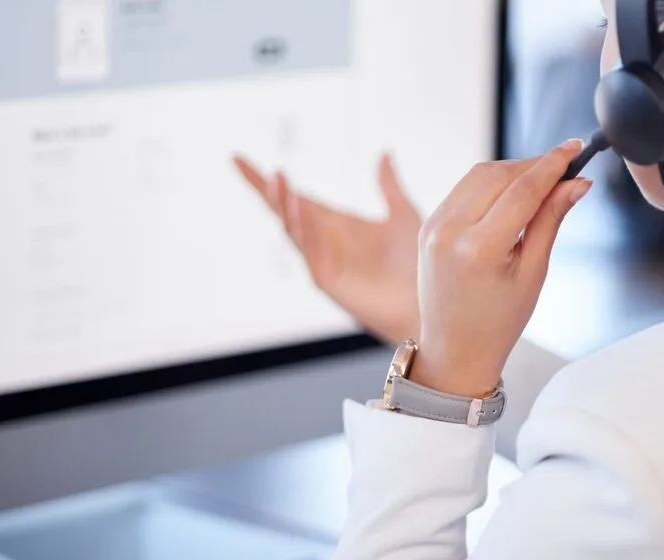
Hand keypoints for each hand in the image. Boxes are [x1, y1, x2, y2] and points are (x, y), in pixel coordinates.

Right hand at [233, 154, 421, 343]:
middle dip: (266, 189)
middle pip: (283, 210)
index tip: (238, 158)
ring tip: (278, 178)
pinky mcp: (326, 280)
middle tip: (245, 163)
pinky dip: (301, 228)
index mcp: (334, 224)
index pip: (294, 196)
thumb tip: (384, 153)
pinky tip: (298, 207)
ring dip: (283, 204)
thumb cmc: (416, 264)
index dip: (267, 180)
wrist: (426, 302)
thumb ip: (389, 186)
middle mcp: (322, 240)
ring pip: (291, 228)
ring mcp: (321, 260)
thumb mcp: (403, 214)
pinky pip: (308, 251)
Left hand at [412, 139, 590, 397]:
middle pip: (499, 174)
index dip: (553, 164)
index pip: (523, 189)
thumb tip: (576, 183)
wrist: (455, 349)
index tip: (575, 148)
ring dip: (512, 170)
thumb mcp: (533, 272)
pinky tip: (511, 193)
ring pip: (478, 175)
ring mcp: (433, 227)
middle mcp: (450, 232)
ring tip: (542, 181)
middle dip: (534, 165)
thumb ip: (551, 220)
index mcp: (479, 249)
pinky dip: (489, 183)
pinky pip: (462, 189)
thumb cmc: (498, 321)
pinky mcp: (427, 225)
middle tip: (565, 168)